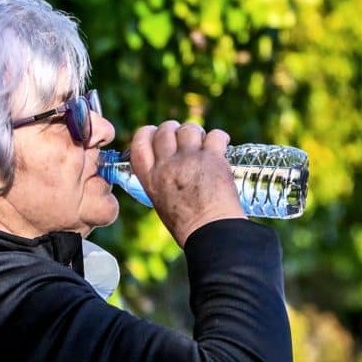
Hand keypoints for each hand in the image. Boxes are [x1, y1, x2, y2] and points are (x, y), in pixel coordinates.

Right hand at [130, 120, 246, 246]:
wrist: (211, 233)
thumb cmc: (188, 226)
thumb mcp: (161, 202)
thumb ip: (161, 180)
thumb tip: (170, 166)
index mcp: (151, 179)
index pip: (140, 143)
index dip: (147, 132)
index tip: (155, 133)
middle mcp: (167, 166)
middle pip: (165, 131)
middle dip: (173, 129)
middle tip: (183, 137)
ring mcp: (190, 159)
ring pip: (189, 129)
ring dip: (196, 132)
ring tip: (202, 142)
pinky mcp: (213, 158)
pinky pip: (215, 135)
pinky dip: (219, 137)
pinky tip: (222, 143)